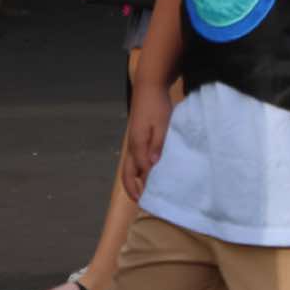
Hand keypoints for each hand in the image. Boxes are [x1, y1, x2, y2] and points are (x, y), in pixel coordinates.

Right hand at [120, 78, 173, 201]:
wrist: (149, 87)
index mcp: (137, 144)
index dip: (144, 185)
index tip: (151, 199)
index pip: (139, 171)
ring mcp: (133, 142)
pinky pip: (135, 159)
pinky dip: (138, 169)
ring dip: (135, 180)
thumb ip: (157, 144)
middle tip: (142, 201)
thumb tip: (151, 166)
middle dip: (133, 188)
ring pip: (130, 167)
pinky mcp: (138, 137)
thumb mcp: (161, 124)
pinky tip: (147, 171)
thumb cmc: (157, 105)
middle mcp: (132, 146)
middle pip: (128, 173)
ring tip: (144, 191)